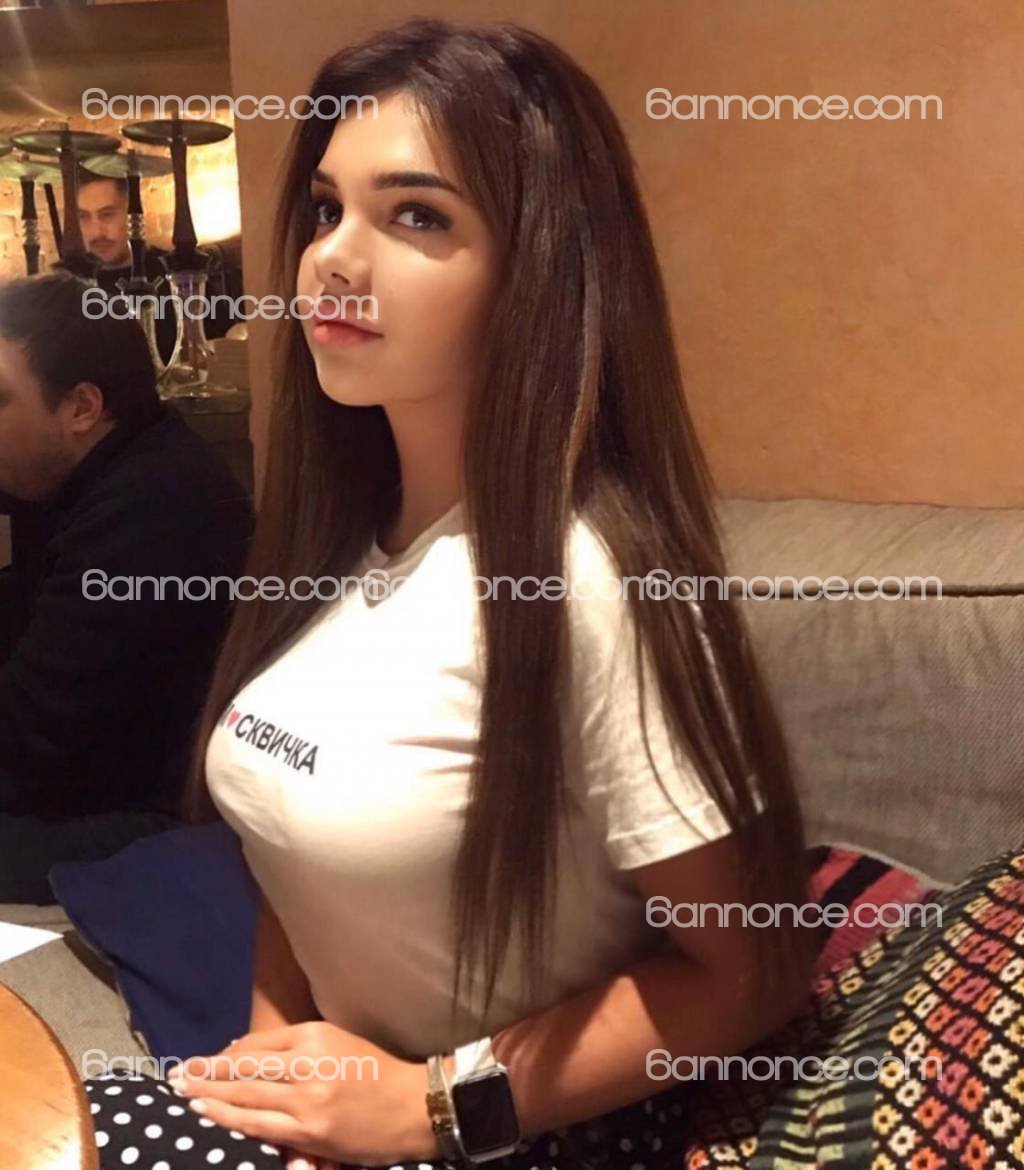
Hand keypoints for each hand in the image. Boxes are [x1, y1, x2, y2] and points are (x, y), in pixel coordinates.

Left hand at [165, 1021, 437, 1165]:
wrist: (413, 1104)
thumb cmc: (376, 1070)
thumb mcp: (337, 1042)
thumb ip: (295, 1047)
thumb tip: (244, 1052)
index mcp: (314, 1036)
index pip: (256, 1046)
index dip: (223, 1056)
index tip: (200, 1061)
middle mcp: (308, 1063)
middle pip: (244, 1069)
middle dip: (205, 1073)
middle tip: (177, 1075)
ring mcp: (307, 1099)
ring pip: (246, 1097)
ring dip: (209, 1096)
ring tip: (183, 1093)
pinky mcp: (310, 1131)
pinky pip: (259, 1125)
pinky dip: (230, 1118)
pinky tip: (210, 1114)